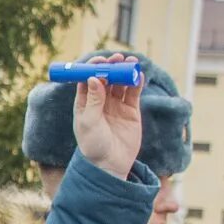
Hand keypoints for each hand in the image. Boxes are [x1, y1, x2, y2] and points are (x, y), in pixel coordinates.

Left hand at [69, 56, 145, 179]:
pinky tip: (139, 74)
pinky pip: (133, 93)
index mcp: (85, 102)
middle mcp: (100, 101)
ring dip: (125, 71)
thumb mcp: (89, 122)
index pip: (88, 79)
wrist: (110, 165)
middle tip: (117, 58)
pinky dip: (136, 83)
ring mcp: (116, 105)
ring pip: (121, 83)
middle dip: (111, 66)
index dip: (93, 67)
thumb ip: (93, 100)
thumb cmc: (93, 145)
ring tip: (131, 62)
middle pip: (106, 77)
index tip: (100, 61)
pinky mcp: (131, 111)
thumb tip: (95, 78)